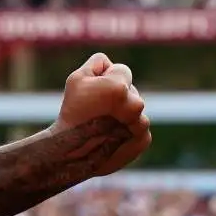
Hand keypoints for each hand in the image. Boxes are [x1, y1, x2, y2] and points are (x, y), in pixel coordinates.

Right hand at [53, 54, 150, 175]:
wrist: (72, 152)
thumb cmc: (72, 112)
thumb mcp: (76, 78)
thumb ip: (98, 63)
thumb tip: (111, 63)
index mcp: (120, 87)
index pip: (123, 70)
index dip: (107, 78)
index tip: (96, 92)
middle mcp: (135, 105)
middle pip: (131, 90)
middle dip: (118, 96)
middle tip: (99, 111)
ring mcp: (141, 124)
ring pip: (135, 109)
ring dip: (123, 113)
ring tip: (104, 125)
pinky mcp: (143, 140)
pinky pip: (139, 126)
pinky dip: (128, 129)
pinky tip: (112, 136)